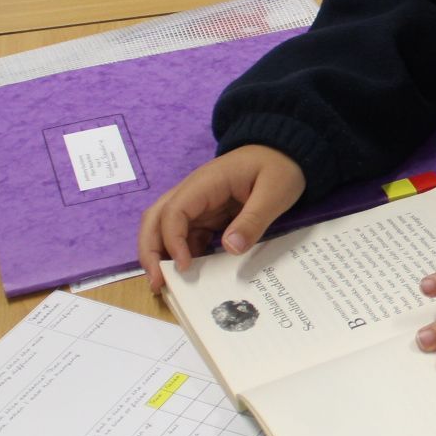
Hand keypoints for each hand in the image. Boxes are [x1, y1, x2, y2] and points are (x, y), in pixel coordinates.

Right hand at [137, 145, 305, 290]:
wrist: (285, 152)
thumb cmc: (280, 167)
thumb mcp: (275, 193)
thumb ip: (253, 220)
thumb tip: (230, 248)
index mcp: (206, 183)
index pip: (174, 212)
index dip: (173, 241)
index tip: (183, 267)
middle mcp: (194, 192)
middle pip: (156, 219)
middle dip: (151, 250)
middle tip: (157, 282)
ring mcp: (199, 204)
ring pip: (166, 228)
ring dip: (161, 254)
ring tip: (165, 284)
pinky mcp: (208, 214)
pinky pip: (187, 235)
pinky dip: (183, 253)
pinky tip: (190, 274)